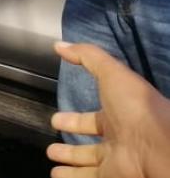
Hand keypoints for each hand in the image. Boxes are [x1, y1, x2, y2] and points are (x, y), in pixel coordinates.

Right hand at [47, 42, 169, 177]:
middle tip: (53, 144)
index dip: (76, 119)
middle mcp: (118, 138)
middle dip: (71, 142)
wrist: (157, 144)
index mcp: (119, 115)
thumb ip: (88, 57)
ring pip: (86, 162)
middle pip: (90, 142)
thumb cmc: (136, 107)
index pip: (95, 119)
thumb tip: (59, 45)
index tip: (57, 119)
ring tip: (52, 158)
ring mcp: (114, 160)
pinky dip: (69, 177)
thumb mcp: (113, 73)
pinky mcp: (110, 177)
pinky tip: (56, 175)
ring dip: (68, 161)